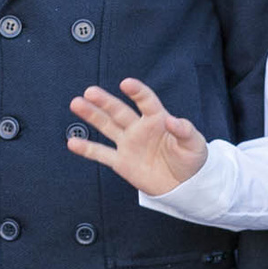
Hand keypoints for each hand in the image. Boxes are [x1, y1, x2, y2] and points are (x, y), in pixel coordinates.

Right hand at [66, 80, 210, 195]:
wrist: (184, 185)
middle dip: (105, 101)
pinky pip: (101, 154)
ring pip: (107, 127)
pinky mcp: (122, 162)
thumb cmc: (192, 160)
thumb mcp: (195, 146)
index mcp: (158, 120)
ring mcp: (129, 144)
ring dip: (92, 116)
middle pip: (120, 112)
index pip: (146, 102)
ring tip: (76, 103)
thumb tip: (172, 121)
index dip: (137, 92)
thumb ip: (185, 132)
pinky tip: (72, 142)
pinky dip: (87, 149)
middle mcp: (140, 129)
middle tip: (90, 91)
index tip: (126, 84)